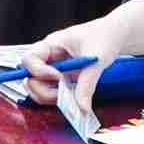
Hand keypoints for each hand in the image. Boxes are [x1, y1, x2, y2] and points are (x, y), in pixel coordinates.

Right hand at [20, 0, 143, 115]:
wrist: (114, 36)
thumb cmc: (103, 37)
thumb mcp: (96, 60)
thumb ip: (87, 84)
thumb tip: (81, 107)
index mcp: (51, 44)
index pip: (29, 59)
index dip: (39, 72)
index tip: (59, 77)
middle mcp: (48, 57)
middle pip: (30, 78)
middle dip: (43, 90)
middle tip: (63, 93)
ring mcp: (53, 69)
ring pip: (38, 89)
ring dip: (50, 97)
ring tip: (72, 97)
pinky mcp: (61, 79)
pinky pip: (52, 93)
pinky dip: (60, 100)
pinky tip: (76, 100)